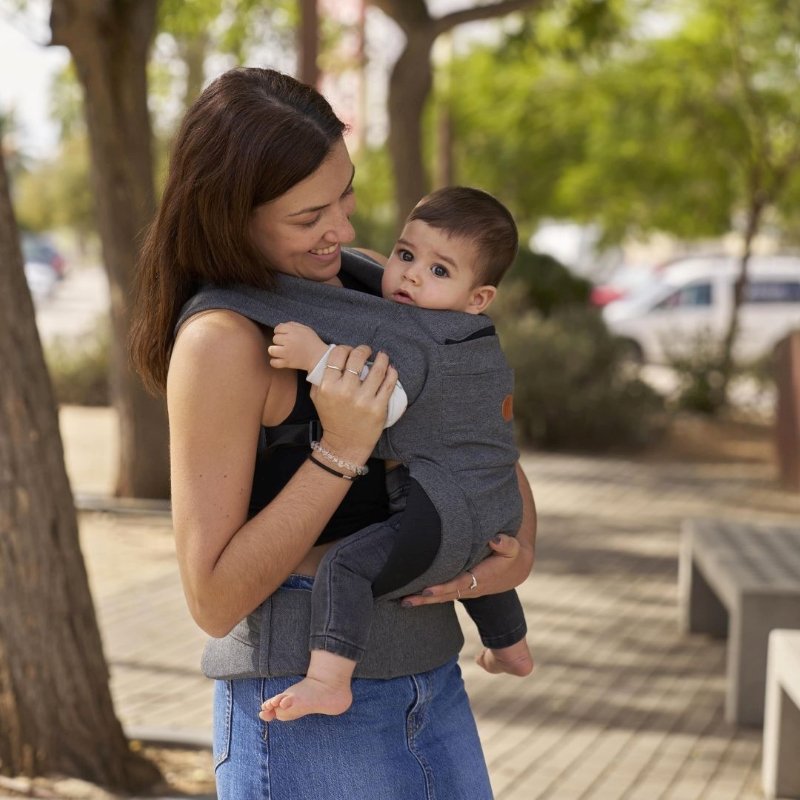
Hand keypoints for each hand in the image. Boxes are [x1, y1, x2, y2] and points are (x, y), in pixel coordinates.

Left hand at [268, 322, 328, 371]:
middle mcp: (288, 340)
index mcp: (293, 331)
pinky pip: (273, 362)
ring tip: (281, 351)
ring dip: (275, 351)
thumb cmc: (313, 342)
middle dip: (280, 341)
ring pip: (271, 350)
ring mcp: (286, 352)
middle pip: (275, 338)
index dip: (281, 331)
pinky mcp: (287, 363)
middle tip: (287, 344)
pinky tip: (280, 359)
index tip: (286, 335)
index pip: (277, 328)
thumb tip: (279, 326)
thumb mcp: (305, 328)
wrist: (319, 357)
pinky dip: (275, 362)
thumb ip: (292, 325)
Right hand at [311, 344, 397, 463]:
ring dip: (382, 358)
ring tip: (382, 356)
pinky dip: (392, 373)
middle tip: (367, 350)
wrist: (345, 444)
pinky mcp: (378, 408)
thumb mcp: (317, 397)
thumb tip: (332, 356)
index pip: (337, 355)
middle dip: (364, 349)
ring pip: (377, 369)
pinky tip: (391, 369)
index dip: (345, 348)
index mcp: (328, 387)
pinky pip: (389, 384)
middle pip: (357, 357)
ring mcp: (363, 400)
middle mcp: (345, 392)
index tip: (350, 351)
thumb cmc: (332, 418)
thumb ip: (320, 377)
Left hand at [401, 533, 532, 606]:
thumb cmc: (511, 555)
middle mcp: (472, 588)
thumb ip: (506, 544)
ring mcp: (466, 590)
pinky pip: (444, 594)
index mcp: (483, 578)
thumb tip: (496, 540)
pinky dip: (428, 597)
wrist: (515, 570)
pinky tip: (411, 597)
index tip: (427, 589)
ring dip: (423, 600)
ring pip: (443, 597)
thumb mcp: (513, 548)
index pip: (460, 584)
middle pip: (446, 595)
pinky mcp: (461, 588)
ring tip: (403, 601)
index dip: (444, 587)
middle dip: (426, 598)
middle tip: (406, 600)